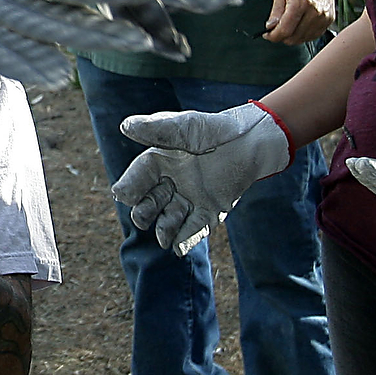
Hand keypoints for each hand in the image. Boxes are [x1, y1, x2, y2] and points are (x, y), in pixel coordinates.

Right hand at [112, 102, 293, 255]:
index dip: (130, 187)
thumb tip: (125, 126)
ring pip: (169, 220)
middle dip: (144, 213)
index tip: (123, 195)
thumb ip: (157, 130)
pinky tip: (178, 248)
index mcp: (159, 162)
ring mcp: (189, 200)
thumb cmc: (216, 129)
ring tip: (164, 236)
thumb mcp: (186, 126)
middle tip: (143, 218)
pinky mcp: (209, 212)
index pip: (137, 178)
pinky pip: (194, 229)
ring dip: (165, 228)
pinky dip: (185, 240)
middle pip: (149, 203)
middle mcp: (170, 183)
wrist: (252, 142)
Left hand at [264, 0, 336, 44]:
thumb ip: (276, 10)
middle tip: (275, 29)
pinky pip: (313, 35)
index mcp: (300, 3)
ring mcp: (324, 17)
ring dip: (292, 36)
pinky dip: (303, 34)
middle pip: (294, 37)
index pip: (285, 30)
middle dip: (281, 36)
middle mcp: (315, 12)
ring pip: (303, 39)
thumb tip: (271, 26)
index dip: (273, 36)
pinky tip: (298, 24)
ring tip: (287, 24)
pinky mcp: (329, 19)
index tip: (267, 34)